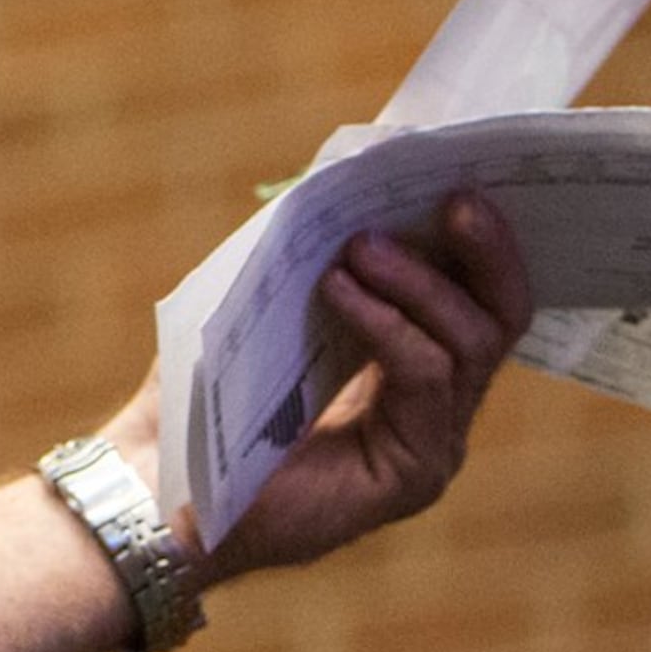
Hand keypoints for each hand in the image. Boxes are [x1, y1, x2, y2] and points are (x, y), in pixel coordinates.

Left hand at [195, 189, 535, 580]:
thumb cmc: (201, 392)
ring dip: (417, 282)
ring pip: (468, 344)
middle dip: (482, 253)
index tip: (456, 178)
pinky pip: (424, 378)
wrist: (154, 484)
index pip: (474, 297)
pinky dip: (387, 323)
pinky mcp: (414, 472)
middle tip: (454, 198)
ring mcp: (432, 444)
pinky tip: (341, 289)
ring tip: (361, 246)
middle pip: (496, 319)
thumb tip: (348, 167)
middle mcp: (435, 408)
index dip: (475, 240)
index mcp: (407, 367)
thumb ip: (314, 250)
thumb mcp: (265, 302)